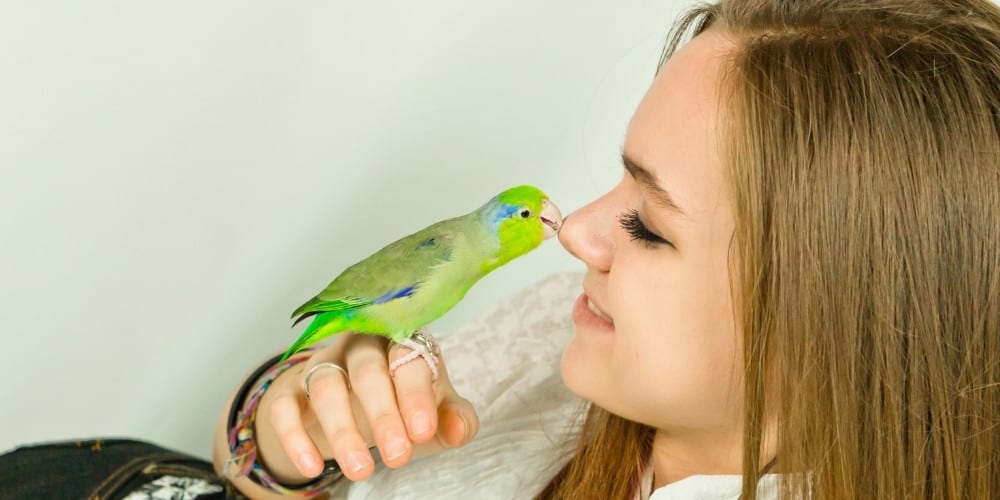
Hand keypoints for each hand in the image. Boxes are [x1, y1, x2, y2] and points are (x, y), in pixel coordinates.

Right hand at [254, 332, 479, 482]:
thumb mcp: (431, 412)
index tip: (423, 431)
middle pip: (367, 369)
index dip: (416, 394)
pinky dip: (294, 436)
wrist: (348, 406)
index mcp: (401, 342)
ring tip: (361, 470)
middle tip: (399, 456)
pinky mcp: (290, 390)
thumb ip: (454, 418)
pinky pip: (282, 406)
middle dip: (383, 414)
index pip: (409, 358)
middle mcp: (359, 346)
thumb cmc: (400, 403)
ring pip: (325, 386)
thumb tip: (459, 429)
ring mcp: (321, 364)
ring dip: (342, 430)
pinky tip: (312, 467)